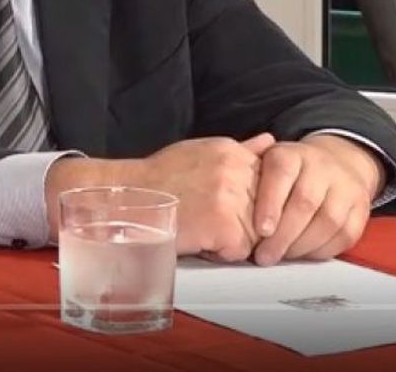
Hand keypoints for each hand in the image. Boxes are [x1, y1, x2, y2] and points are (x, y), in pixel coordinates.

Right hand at [126, 133, 274, 260]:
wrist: (126, 197)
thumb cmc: (156, 178)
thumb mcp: (200, 151)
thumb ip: (241, 149)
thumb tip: (269, 141)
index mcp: (232, 153)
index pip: (269, 182)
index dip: (252, 200)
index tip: (229, 206)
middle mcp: (236, 172)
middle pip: (265, 209)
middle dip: (245, 220)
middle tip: (210, 218)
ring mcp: (233, 200)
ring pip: (256, 234)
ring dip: (232, 239)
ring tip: (202, 227)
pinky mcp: (225, 227)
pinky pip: (239, 252)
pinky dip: (219, 253)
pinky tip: (197, 238)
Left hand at [250, 134, 381, 265]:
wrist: (336, 164)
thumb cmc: (287, 173)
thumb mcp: (263, 163)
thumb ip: (243, 177)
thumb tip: (218, 201)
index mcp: (291, 154)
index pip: (281, 174)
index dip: (270, 204)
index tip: (260, 230)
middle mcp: (321, 167)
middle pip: (305, 202)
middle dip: (283, 235)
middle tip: (264, 255)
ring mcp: (345, 187)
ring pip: (327, 221)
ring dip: (301, 246)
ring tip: (280, 257)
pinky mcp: (361, 210)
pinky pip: (344, 235)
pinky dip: (321, 250)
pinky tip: (301, 255)